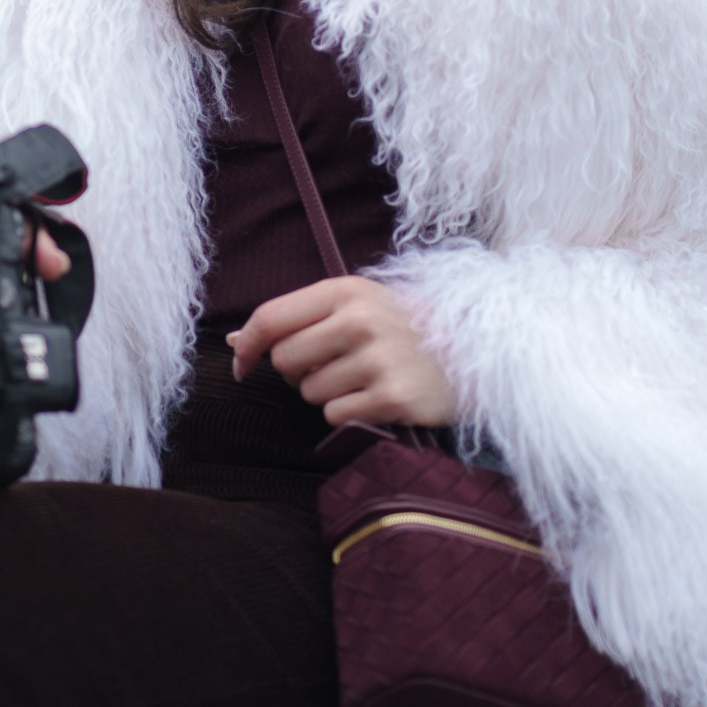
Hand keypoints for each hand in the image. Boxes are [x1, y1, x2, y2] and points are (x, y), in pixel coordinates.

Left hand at [227, 275, 454, 427]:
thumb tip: (237, 342)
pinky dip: (349, 414)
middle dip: (299, 371)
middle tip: (333, 364)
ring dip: (328, 393)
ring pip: (310, 393)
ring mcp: (378, 359)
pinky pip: (336, 416)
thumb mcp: (355, 305)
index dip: (248, 345)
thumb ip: (298, 319)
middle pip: (285, 361)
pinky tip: (377, 397)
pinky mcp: (392, 397)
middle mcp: (361, 320)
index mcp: (346, 290)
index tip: (242, 364)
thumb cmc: (400, 327)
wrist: (469, 352)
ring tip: (364, 377)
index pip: (271, 318)